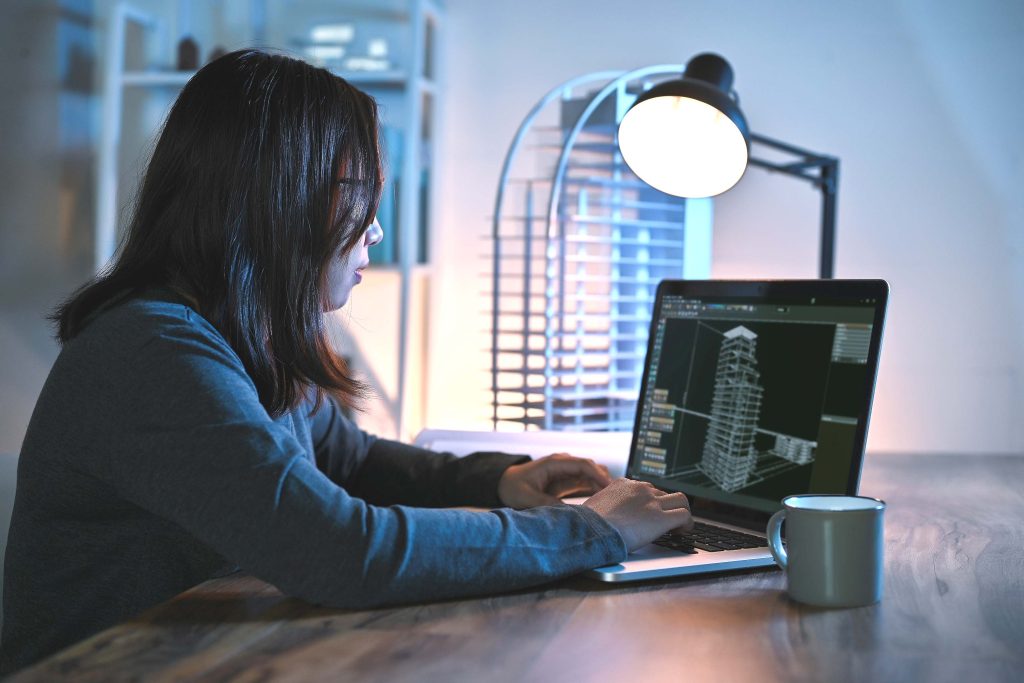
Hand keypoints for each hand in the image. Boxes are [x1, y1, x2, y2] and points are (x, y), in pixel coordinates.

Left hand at [497, 453, 611, 508]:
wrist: (505, 483)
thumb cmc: (513, 487)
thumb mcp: (527, 498)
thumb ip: (547, 504)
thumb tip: (568, 513)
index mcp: (554, 463)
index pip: (583, 465)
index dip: (598, 475)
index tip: (609, 487)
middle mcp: (563, 464)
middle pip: (591, 467)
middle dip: (603, 479)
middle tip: (615, 496)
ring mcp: (566, 472)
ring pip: (591, 475)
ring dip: (600, 485)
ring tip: (611, 500)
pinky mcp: (566, 481)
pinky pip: (585, 483)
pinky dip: (594, 489)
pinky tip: (601, 501)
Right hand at [582, 479, 692, 551]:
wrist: (592, 531)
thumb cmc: (587, 524)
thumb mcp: (593, 506)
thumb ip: (605, 505)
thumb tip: (603, 515)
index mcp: (623, 484)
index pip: (645, 488)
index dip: (651, 501)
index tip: (651, 511)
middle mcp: (640, 489)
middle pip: (663, 493)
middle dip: (666, 507)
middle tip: (666, 521)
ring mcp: (652, 502)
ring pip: (680, 500)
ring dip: (682, 511)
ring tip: (680, 525)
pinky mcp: (660, 518)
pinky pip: (685, 515)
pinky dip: (688, 523)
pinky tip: (683, 531)